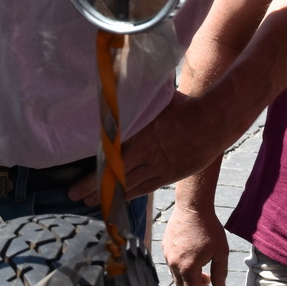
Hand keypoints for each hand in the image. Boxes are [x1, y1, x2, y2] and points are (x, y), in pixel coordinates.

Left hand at [66, 93, 227, 201]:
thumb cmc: (186, 106)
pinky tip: (118, 202)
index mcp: (140, 136)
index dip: (92, 173)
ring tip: (90, 202)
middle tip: (73, 195)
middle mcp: (146, 155)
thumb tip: (122, 83)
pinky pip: (145, 189)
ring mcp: (158, 168)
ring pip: (128, 187)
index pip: (110, 158)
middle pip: (115, 176)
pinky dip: (129, 196)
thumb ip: (141, 99)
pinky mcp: (168, 175)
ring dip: (108, 196)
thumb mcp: (158, 99)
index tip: (74, 180)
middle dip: (92, 187)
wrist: (213, 123)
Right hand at [162, 201, 229, 285]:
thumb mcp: (221, 252)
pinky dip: (184, 270)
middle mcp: (174, 264)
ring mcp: (168, 255)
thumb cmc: (209, 228)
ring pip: (178, 276)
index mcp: (188, 268)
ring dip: (191, 280)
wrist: (192, 206)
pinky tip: (195, 263)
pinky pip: (174, 265)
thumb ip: (220, 274)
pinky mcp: (166, 247)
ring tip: (206, 277)